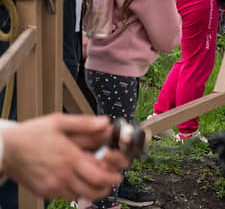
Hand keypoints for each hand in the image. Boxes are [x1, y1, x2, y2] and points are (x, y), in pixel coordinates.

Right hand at [1, 114, 129, 201]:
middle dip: (107, 187)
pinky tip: (78, 181)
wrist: (6, 149)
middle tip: (112, 181)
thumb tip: (106, 123)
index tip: (119, 174)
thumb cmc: (32, 134)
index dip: (113, 177)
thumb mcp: (59, 121)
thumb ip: (85, 123)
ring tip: (98, 182)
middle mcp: (63, 175)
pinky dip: (76, 192)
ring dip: (93, 191)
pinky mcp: (44, 192)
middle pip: (93, 190)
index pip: (99, 175)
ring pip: (80, 196)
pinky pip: (66, 197)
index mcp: (70, 158)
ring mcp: (53, 186)